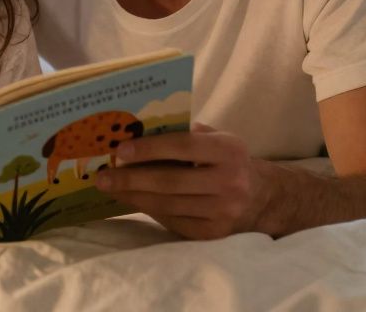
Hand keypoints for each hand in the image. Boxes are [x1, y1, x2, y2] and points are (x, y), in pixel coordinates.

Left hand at [94, 122, 268, 239]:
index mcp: (229, 150)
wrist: (261, 197)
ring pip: (167, 205)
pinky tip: (132, 200)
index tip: (120, 151)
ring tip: (110, 188)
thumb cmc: (228, 160)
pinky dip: (149, 210)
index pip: (183, 147)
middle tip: (103, 176)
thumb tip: (138, 131)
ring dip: (134, 196)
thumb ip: (185, 133)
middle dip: (131, 179)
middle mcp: (230, 182)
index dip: (149, 149)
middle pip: (170, 182)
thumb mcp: (217, 138)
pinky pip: (173, 221)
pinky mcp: (213, 233)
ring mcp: (223, 211)